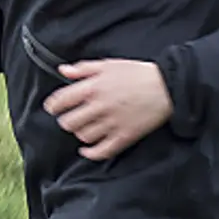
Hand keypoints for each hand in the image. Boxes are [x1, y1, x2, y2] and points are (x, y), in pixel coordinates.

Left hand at [45, 59, 171, 159]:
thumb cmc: (137, 73)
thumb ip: (83, 68)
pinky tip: (86, 150)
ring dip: (80, 133)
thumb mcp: (108, 64)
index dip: (53, 106)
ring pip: (84, 136)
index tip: (53, 108)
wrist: (166, 87)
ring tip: (84, 128)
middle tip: (69, 119)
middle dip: (66, 121)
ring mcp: (112, 124)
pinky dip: (90, 153)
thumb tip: (63, 71)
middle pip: (69, 122)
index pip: (62, 100)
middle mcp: (100, 107)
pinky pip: (102, 151)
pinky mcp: (124, 136)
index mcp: (93, 87)